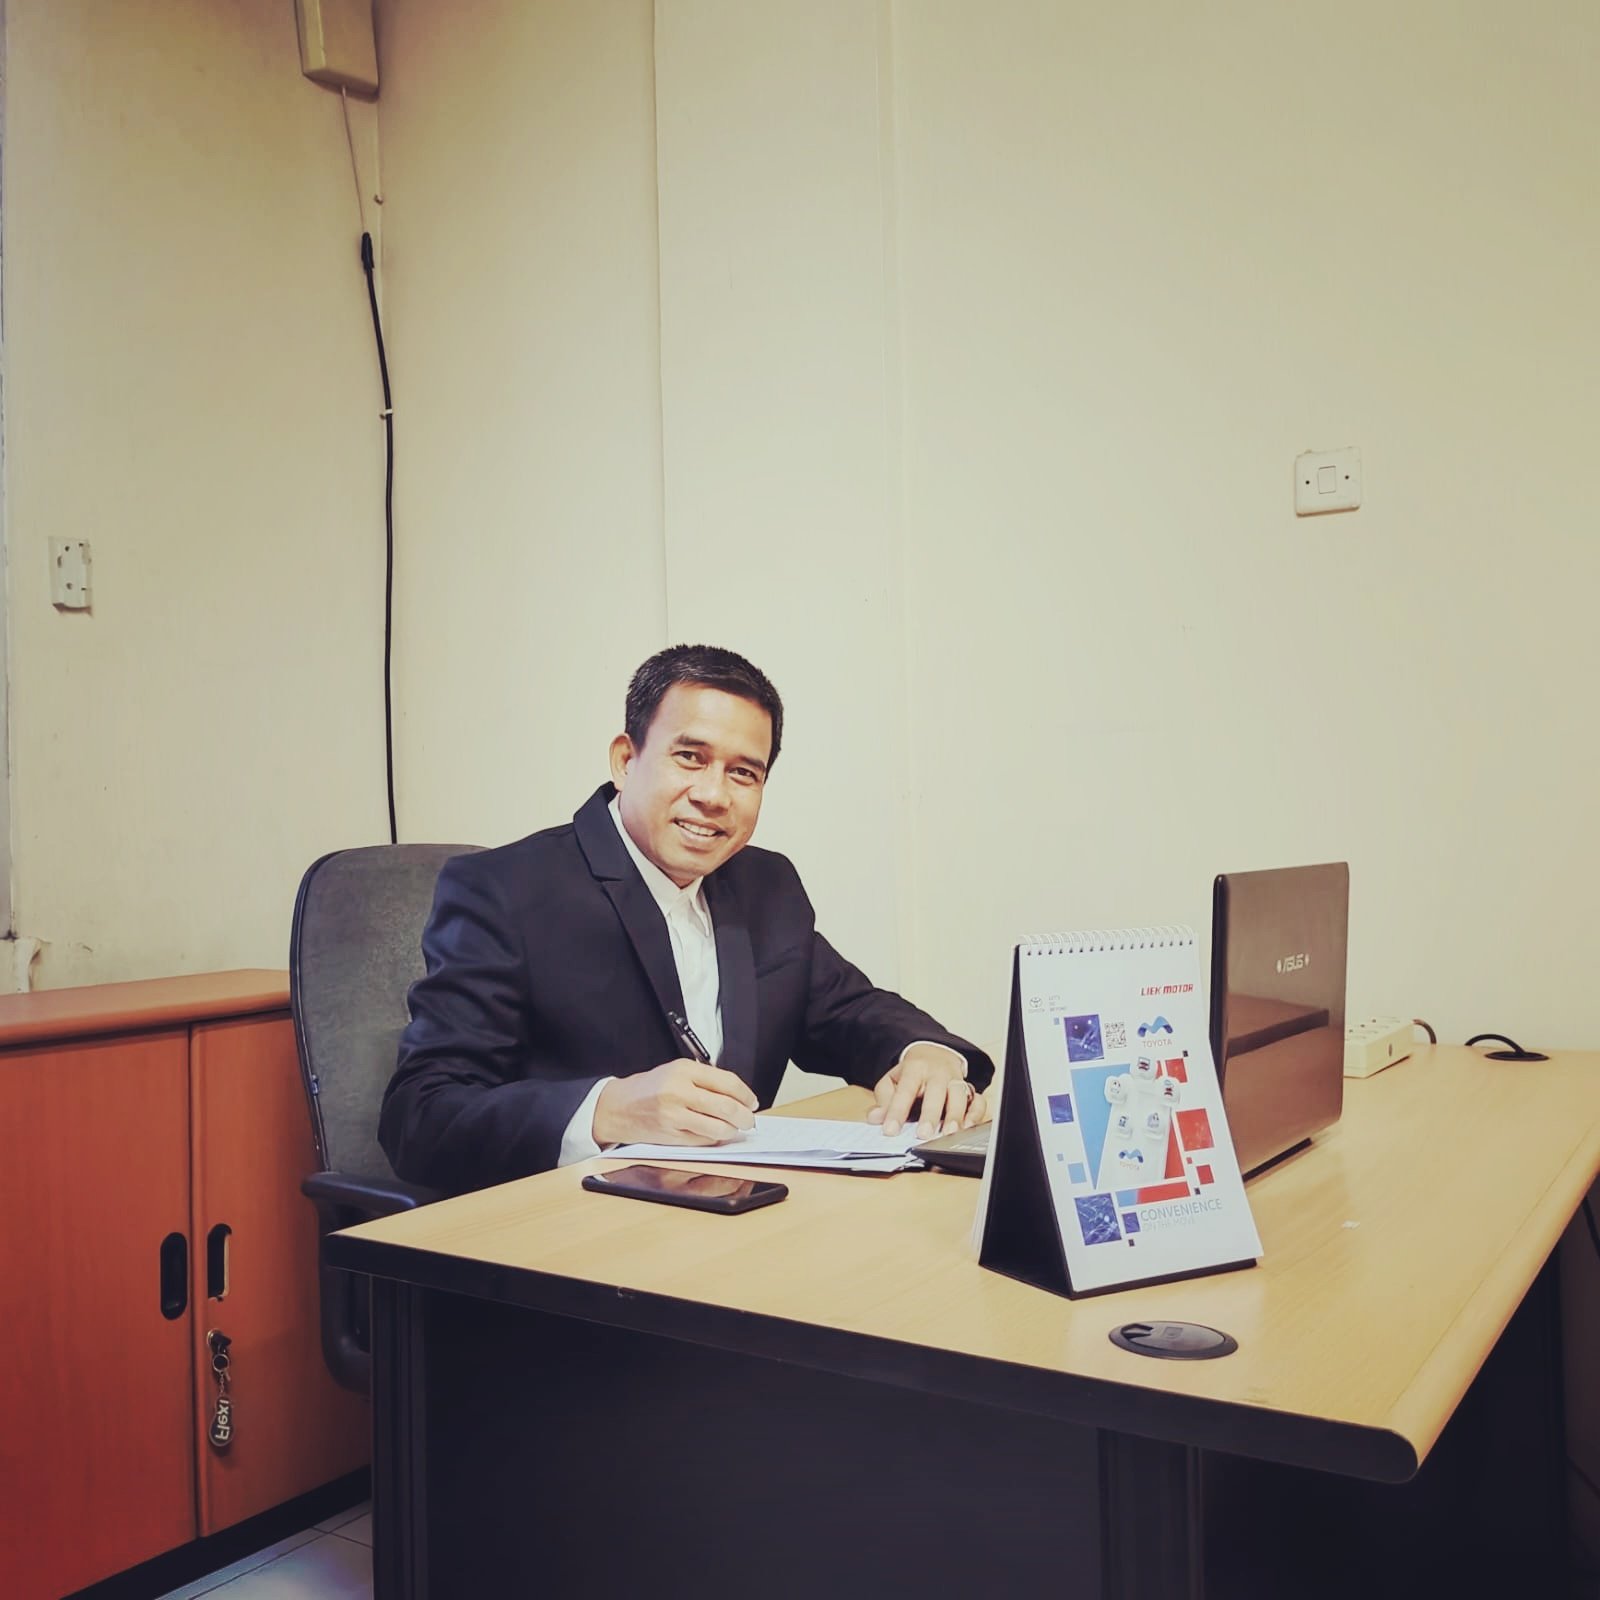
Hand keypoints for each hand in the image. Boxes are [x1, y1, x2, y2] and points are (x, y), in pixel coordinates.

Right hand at [592, 1060, 758, 1147]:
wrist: (617, 1107)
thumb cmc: (649, 1088)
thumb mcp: (676, 1072)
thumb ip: (705, 1080)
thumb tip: (738, 1096)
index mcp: (684, 1070)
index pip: (727, 1083)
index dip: (746, 1095)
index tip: (752, 1102)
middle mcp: (679, 1091)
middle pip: (727, 1107)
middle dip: (745, 1117)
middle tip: (749, 1120)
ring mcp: (674, 1115)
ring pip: (718, 1127)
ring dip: (732, 1131)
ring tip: (734, 1129)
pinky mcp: (671, 1135)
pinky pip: (703, 1140)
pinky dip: (715, 1138)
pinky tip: (715, 1134)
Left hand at [867, 1045, 985, 1137]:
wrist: (935, 1053)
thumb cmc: (912, 1073)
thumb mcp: (892, 1080)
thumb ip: (883, 1099)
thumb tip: (875, 1118)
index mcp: (915, 1068)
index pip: (905, 1090)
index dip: (897, 1111)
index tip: (890, 1130)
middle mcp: (938, 1073)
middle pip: (936, 1093)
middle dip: (930, 1115)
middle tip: (923, 1135)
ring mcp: (956, 1081)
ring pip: (960, 1096)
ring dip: (956, 1116)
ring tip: (949, 1134)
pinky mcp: (970, 1091)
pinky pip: (978, 1102)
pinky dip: (975, 1115)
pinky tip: (966, 1128)